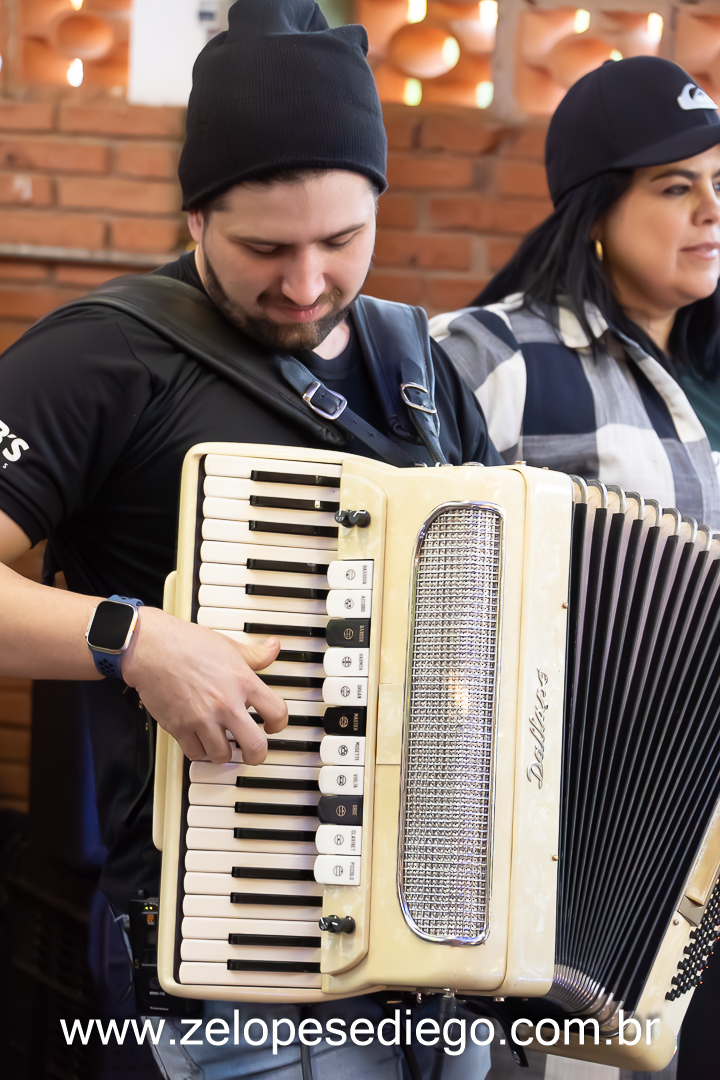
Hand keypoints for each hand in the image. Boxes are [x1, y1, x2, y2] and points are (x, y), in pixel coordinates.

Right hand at [121, 607, 287, 763]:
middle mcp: (227, 703)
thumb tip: (274, 647)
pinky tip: (200, 740)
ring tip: (221, 744)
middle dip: (256, 755)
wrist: (152, 647)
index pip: (278, 713)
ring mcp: (203, 718)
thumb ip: (255, 654)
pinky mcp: (180, 727)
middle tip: (251, 752)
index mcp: (243, 682)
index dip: (279, 724)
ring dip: (223, 753)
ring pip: (223, 756)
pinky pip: (195, 753)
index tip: (271, 726)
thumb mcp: (229, 645)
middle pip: (256, 746)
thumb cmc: (187, 643)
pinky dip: (199, 751)